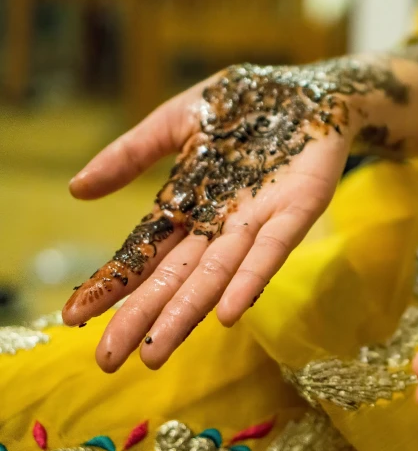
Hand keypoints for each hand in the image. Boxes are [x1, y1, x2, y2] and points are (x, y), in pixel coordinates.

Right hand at [64, 61, 396, 371]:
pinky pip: (272, 250)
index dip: (113, 283)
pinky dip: (250, 280)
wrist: (309, 89)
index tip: (74, 316)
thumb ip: (131, 154)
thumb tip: (75, 191)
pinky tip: (228, 312)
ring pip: (218, 274)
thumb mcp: (177, 121)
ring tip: (155, 352)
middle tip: (109, 361)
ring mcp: (258, 221)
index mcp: (188, 203)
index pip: (144, 252)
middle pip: (176, 276)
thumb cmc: (243, 106)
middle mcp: (219, 223)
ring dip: (187, 312)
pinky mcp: (297, 210)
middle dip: (143, 317)